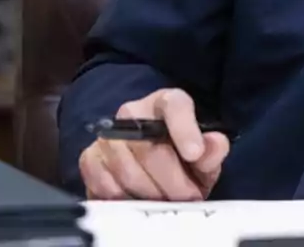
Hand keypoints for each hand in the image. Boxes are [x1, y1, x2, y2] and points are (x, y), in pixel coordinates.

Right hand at [78, 88, 229, 200]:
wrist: (151, 163)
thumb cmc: (181, 156)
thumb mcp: (204, 154)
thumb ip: (212, 148)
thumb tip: (214, 143)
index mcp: (165, 102)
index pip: (174, 105)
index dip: (184, 129)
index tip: (195, 153)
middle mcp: (132, 113)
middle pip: (150, 149)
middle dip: (173, 180)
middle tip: (188, 196)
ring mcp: (107, 136)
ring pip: (128, 172)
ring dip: (153, 194)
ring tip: (169, 201)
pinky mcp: (90, 160)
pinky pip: (107, 187)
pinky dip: (129, 200)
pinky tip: (143, 201)